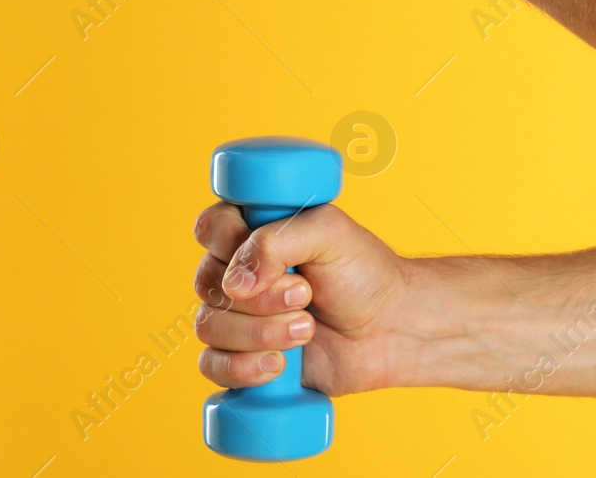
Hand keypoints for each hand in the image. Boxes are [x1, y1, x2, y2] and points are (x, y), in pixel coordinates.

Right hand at [192, 201, 406, 395]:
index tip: (272, 261)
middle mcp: (238, 272)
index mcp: (254, 231)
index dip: (229, 245)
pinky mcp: (242, 356)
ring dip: (261, 332)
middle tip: (306, 295)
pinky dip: (244, 368)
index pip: (210, 228)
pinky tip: (279, 365)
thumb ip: (278, 240)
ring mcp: (237, 316)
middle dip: (260, 297)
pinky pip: (212, 365)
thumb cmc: (363, 273)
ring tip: (307, 329)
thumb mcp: (331, 233)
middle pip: (206, 282)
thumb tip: (234, 282)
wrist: (389, 329)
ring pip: (209, 325)